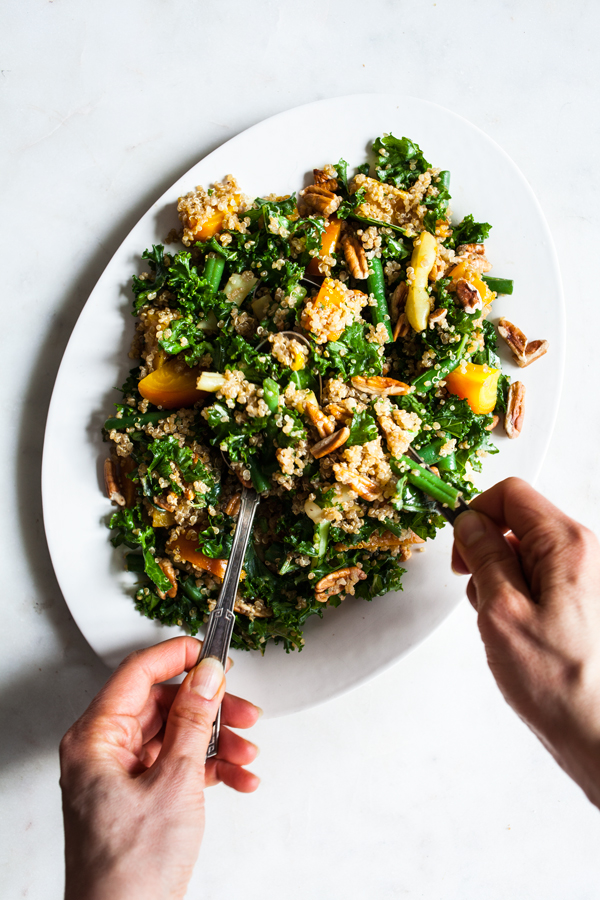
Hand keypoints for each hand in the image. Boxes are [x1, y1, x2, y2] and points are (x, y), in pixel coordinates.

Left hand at [60, 636, 260, 899]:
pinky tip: (240, 779)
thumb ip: (193, 720)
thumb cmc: (129, 869)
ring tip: (248, 754)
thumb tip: (207, 674)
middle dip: (210, 709)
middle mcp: (104, 751)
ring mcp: (122, 776)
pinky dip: (210, 770)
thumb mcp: (174, 781)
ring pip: (177, 737)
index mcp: (96, 737)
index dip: (179, 656)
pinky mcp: (140, 799)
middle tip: (244, 710)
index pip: (139, 673)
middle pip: (164, 705)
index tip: (214, 652)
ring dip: (217, 742)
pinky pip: (178, 767)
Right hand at [451, 477, 599, 807]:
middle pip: (515, 521)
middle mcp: (580, 552)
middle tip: (480, 593)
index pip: (511, 494)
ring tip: (502, 622)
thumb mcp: (502, 610)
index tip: (460, 549)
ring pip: (520, 553)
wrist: (595, 731)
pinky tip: (515, 631)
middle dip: (485, 552)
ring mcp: (580, 576)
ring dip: (497, 580)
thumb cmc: (559, 682)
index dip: (476, 514)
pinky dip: (512, 597)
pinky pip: (531, 579)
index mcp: (566, 544)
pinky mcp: (576, 599)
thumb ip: (484, 556)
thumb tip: (469, 522)